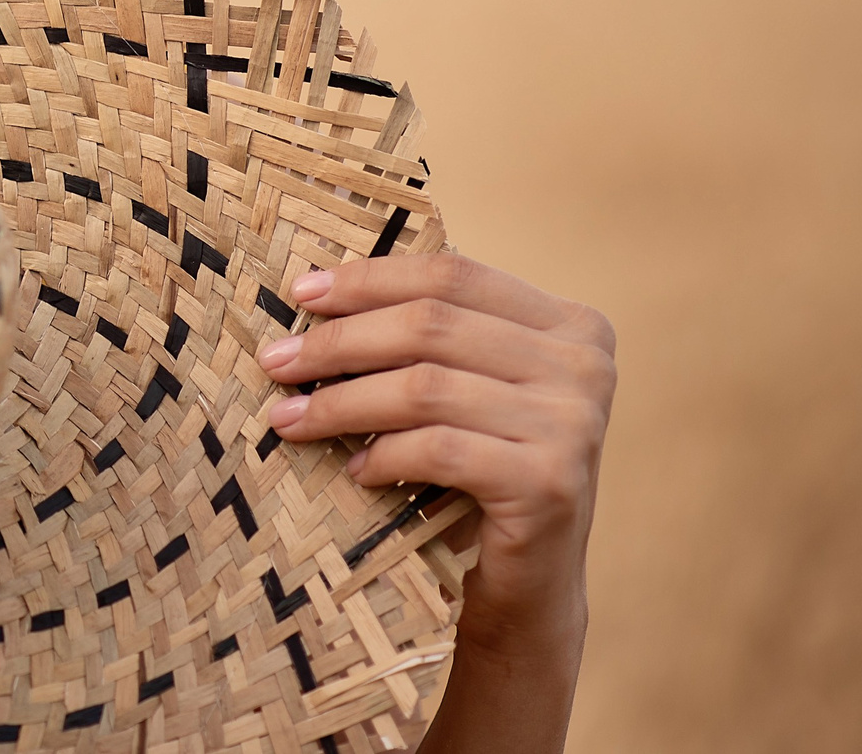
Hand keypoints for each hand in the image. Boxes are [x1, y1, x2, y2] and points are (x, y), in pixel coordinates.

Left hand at [258, 251, 614, 747]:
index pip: (452, 275)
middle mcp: (586, 365)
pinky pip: (438, 449)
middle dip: (339, 342)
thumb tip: (314, 291)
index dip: (368, 279)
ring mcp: (575, 424)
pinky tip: (356, 469)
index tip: (300, 294)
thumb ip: (428, 335)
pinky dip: (384, 456)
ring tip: (290, 419)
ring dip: (342, 403)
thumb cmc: (483, 473)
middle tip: (276, 361)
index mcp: (572, 324)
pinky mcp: (550, 482)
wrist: (531, 587)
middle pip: (431, 325)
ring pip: (426, 387)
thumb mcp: (467, 389)